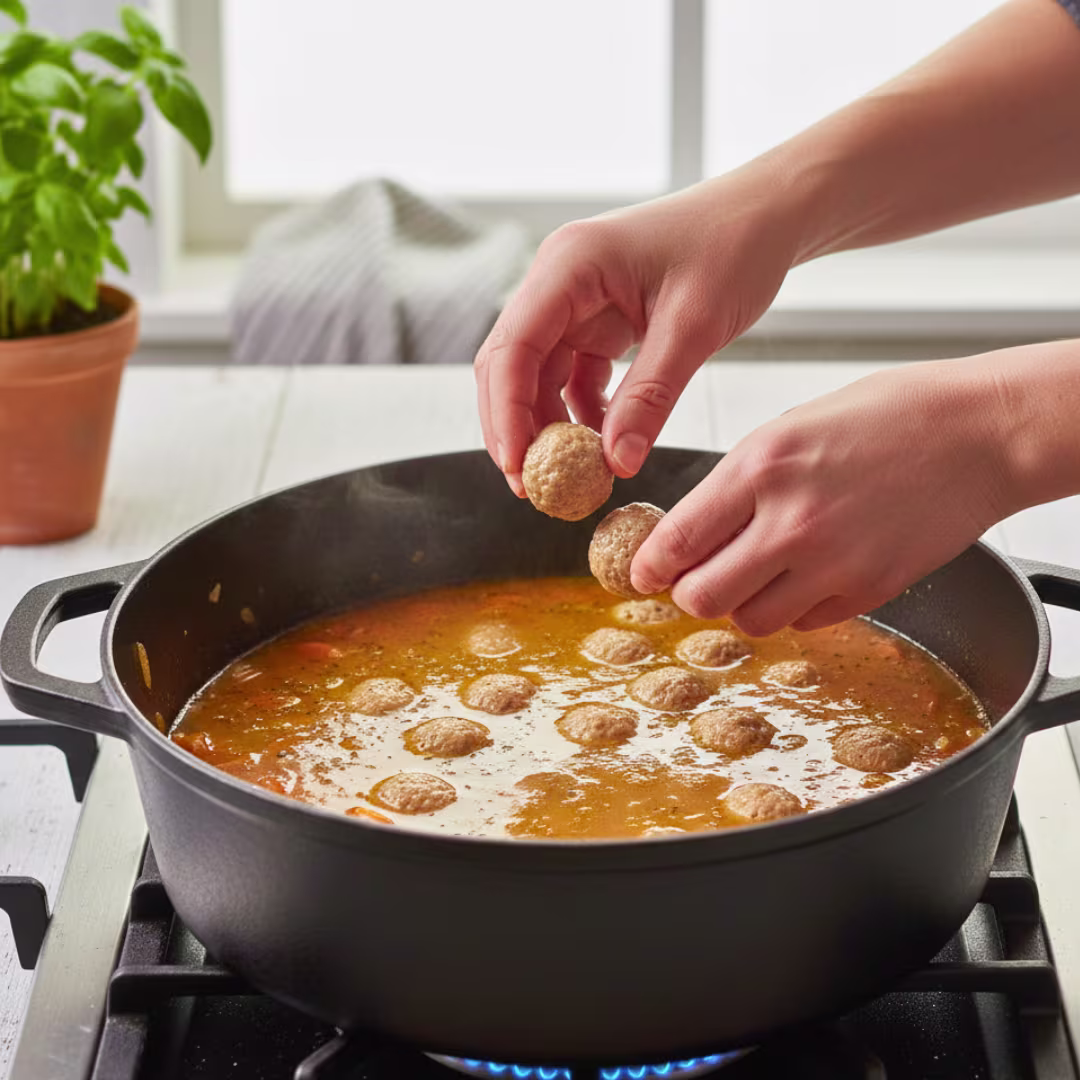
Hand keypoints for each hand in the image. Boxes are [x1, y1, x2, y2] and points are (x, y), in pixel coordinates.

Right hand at [474, 167, 803, 494]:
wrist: (767, 215)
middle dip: (515, 425)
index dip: (506, 413)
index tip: (519, 467)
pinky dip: (579, 413)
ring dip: (546, 424)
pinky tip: (601, 444)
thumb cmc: (734, 246)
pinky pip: (571, 375)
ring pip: (535, 374)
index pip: (513, 347)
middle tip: (531, 485)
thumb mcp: (693, 328)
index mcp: (569, 265)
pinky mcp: (595, 320)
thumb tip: (617, 464)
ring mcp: (574, 301)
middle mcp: (558, 280)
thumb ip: (650, 397)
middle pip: (509, 363)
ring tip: (567, 475)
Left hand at [631, 358, 1014, 634]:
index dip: (649, 567)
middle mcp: (791, 522)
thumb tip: (691, 531)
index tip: (641, 574)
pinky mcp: (870, 590)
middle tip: (694, 578)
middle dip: (689, 593)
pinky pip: (803, 623)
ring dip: (739, 605)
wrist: (980, 433)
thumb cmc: (887, 416)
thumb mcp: (790, 428)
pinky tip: (803, 575)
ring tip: (753, 575)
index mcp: (761, 468)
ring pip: (750, 621)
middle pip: (704, 597)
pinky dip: (790, 609)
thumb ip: (736, 483)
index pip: (679, 540)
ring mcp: (833, 563)